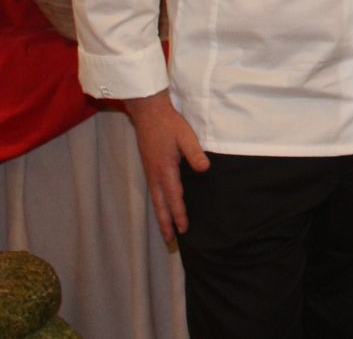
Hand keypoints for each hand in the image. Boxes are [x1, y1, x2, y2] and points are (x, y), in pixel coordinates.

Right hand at [122, 90, 209, 241]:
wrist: (148, 112)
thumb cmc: (168, 123)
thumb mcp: (186, 136)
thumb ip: (195, 153)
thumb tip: (205, 169)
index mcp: (165, 169)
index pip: (174, 197)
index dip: (179, 214)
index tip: (183, 229)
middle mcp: (155, 174)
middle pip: (160, 205)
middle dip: (165, 223)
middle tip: (170, 241)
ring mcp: (150, 171)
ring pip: (155, 199)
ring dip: (161, 215)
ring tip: (165, 229)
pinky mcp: (149, 166)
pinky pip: (153, 191)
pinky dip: (158, 203)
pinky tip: (162, 205)